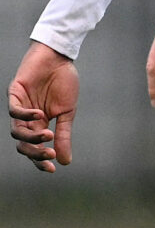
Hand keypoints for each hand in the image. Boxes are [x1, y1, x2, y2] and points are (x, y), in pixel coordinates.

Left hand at [10, 43, 77, 172]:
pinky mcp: (15, 94)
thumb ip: (64, 135)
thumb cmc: (64, 82)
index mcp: (39, 125)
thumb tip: (65, 160)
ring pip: (16, 132)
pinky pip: (14, 111)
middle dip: (35, 153)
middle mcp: (26, 119)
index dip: (40, 160)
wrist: (59, 58)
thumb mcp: (68, 112)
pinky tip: (40, 115)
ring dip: (31, 137)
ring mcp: (19, 107)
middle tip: (49, 154)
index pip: (35, 148)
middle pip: (23, 144)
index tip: (53, 169)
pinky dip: (25, 116)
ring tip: (48, 135)